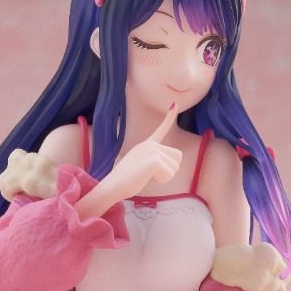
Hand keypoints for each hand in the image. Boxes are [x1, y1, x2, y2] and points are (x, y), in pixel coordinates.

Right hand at [74, 103, 181, 220]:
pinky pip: (170, 174)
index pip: (161, 130)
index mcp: (146, 145)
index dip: (169, 118)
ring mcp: (152, 150)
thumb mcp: (140, 167)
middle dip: (170, 169)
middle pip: (178, 157)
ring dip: (165, 176)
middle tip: (151, 174)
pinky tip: (148, 178)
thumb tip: (162, 166)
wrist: (112, 186)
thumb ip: (152, 163)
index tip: (174, 104)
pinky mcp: (154, 160)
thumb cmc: (125, 181)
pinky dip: (162, 180)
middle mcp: (150, 145)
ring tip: (147, 176)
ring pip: (175, 166)